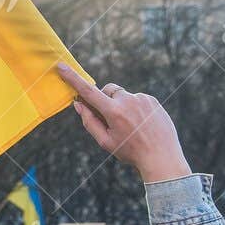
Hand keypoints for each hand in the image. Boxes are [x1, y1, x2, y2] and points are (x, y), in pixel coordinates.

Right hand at [56, 65, 190, 183]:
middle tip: (110, 119)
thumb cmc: (130, 152)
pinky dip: (135, 108)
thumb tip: (78, 104)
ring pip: (123, 96)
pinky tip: (142, 124)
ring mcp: (142, 99)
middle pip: (108, 90)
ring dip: (122, 106)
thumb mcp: (105, 141)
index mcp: (114, 112)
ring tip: (132, 127)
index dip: (73, 79)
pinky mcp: (152, 100)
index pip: (88, 91)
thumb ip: (89, 122)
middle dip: (105, 100)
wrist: (162, 157)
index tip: (62, 66)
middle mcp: (128, 100)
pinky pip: (137, 99)